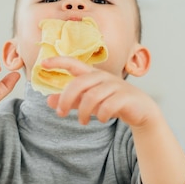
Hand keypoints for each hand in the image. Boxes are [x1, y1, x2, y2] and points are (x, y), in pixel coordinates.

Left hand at [43, 56, 158, 126]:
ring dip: (84, 111)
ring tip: (82, 122)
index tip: (43, 63)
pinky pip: (108, 105)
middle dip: (67, 98)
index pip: (74, 64)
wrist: (141, 110)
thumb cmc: (111, 102)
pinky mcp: (126, 97)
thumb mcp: (89, 101)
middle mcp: (103, 77)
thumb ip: (71, 100)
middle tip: (61, 113)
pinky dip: (102, 114)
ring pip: (92, 96)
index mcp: (93, 75)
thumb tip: (48, 101)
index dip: (59, 61)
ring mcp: (115, 86)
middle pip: (79, 83)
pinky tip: (101, 119)